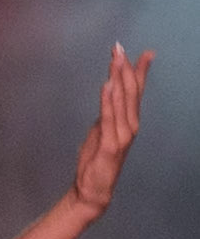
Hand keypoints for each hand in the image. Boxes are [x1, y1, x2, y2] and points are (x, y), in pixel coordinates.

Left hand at [71, 44, 152, 215]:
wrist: (92, 190)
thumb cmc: (96, 161)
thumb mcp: (102, 131)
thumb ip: (108, 114)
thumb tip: (109, 94)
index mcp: (128, 122)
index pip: (137, 92)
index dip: (141, 72)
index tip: (146, 53)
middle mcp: (130, 126)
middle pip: (131, 92)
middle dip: (125, 68)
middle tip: (120, 48)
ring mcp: (121, 136)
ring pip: (122, 101)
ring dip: (118, 78)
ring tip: (115, 59)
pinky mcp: (110, 145)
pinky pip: (109, 118)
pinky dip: (108, 101)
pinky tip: (108, 85)